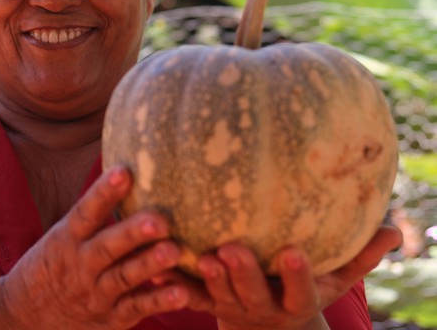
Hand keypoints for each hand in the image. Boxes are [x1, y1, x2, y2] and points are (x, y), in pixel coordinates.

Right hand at [1, 165, 187, 329]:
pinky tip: (182, 292)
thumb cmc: (56, 263)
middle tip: (160, 220)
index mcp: (68, 238)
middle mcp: (81, 264)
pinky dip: (158, 301)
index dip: (103, 192)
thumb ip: (93, 213)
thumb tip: (127, 170)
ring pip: (124, 277)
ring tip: (174, 251)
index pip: (85, 212)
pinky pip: (135, 308)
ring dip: (149, 265)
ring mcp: (96, 292)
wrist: (27, 314)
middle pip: (107, 247)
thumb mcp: (64, 235)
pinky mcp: (111, 316)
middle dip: (132, 233)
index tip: (124, 171)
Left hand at [175, 226, 402, 329]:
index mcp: (296, 302)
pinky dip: (171, 282)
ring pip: (217, 296)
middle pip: (252, 295)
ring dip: (206, 278)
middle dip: (242, 274)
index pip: (300, 291)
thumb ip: (360, 255)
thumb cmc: (303, 288)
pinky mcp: (206, 303)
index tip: (292, 251)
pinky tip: (155, 264)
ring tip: (196, 255)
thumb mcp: (335, 278)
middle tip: (230, 250)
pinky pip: (186, 295)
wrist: (269, 326)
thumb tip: (394, 229)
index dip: (297, 275)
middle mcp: (263, 308)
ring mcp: (232, 308)